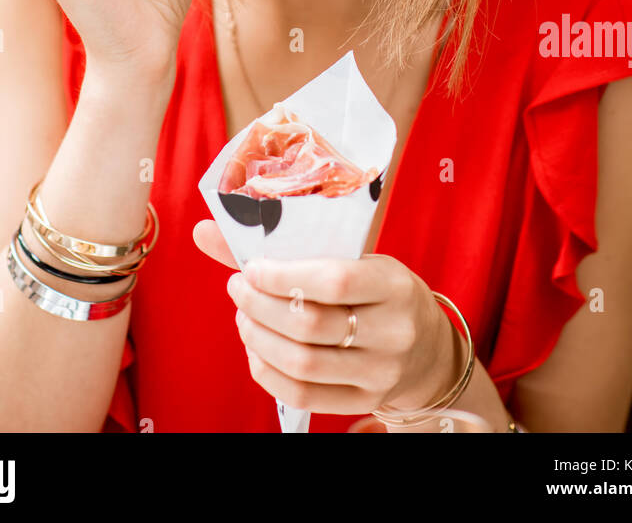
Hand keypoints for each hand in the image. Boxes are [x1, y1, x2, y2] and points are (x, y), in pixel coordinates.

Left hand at [192, 220, 456, 417]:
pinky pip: (303, 394)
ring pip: (302, 363)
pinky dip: (268, 372)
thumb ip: (288, 247)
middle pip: (310, 326)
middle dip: (260, 306)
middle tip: (238, 289)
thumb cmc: (379, 291)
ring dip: (258, 338)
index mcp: (394, 284)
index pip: (333, 281)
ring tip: (244, 316)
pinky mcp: (364, 401)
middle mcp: (393, 332)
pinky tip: (256, 350)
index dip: (282, 276)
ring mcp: (380, 373)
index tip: (251, 268)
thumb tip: (205, 230)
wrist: (426, 348)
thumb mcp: (355, 258)